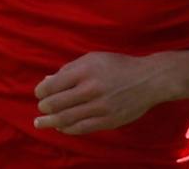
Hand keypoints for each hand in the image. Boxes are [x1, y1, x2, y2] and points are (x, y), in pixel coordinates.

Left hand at [34, 51, 171, 134]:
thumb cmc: (119, 66)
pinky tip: (61, 127)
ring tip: (41, 123)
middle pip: (56, 104)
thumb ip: (70, 69)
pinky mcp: (108, 121)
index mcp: (87, 69)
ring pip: (66, 119)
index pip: (53, 85)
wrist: (149, 80)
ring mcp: (100, 106)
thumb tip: (47, 81)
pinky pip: (81, 128)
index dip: (41, 92)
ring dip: (50, 122)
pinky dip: (67, 129)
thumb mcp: (94, 59)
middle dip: (44, 108)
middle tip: (41, 109)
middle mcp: (92, 88)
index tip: (39, 94)